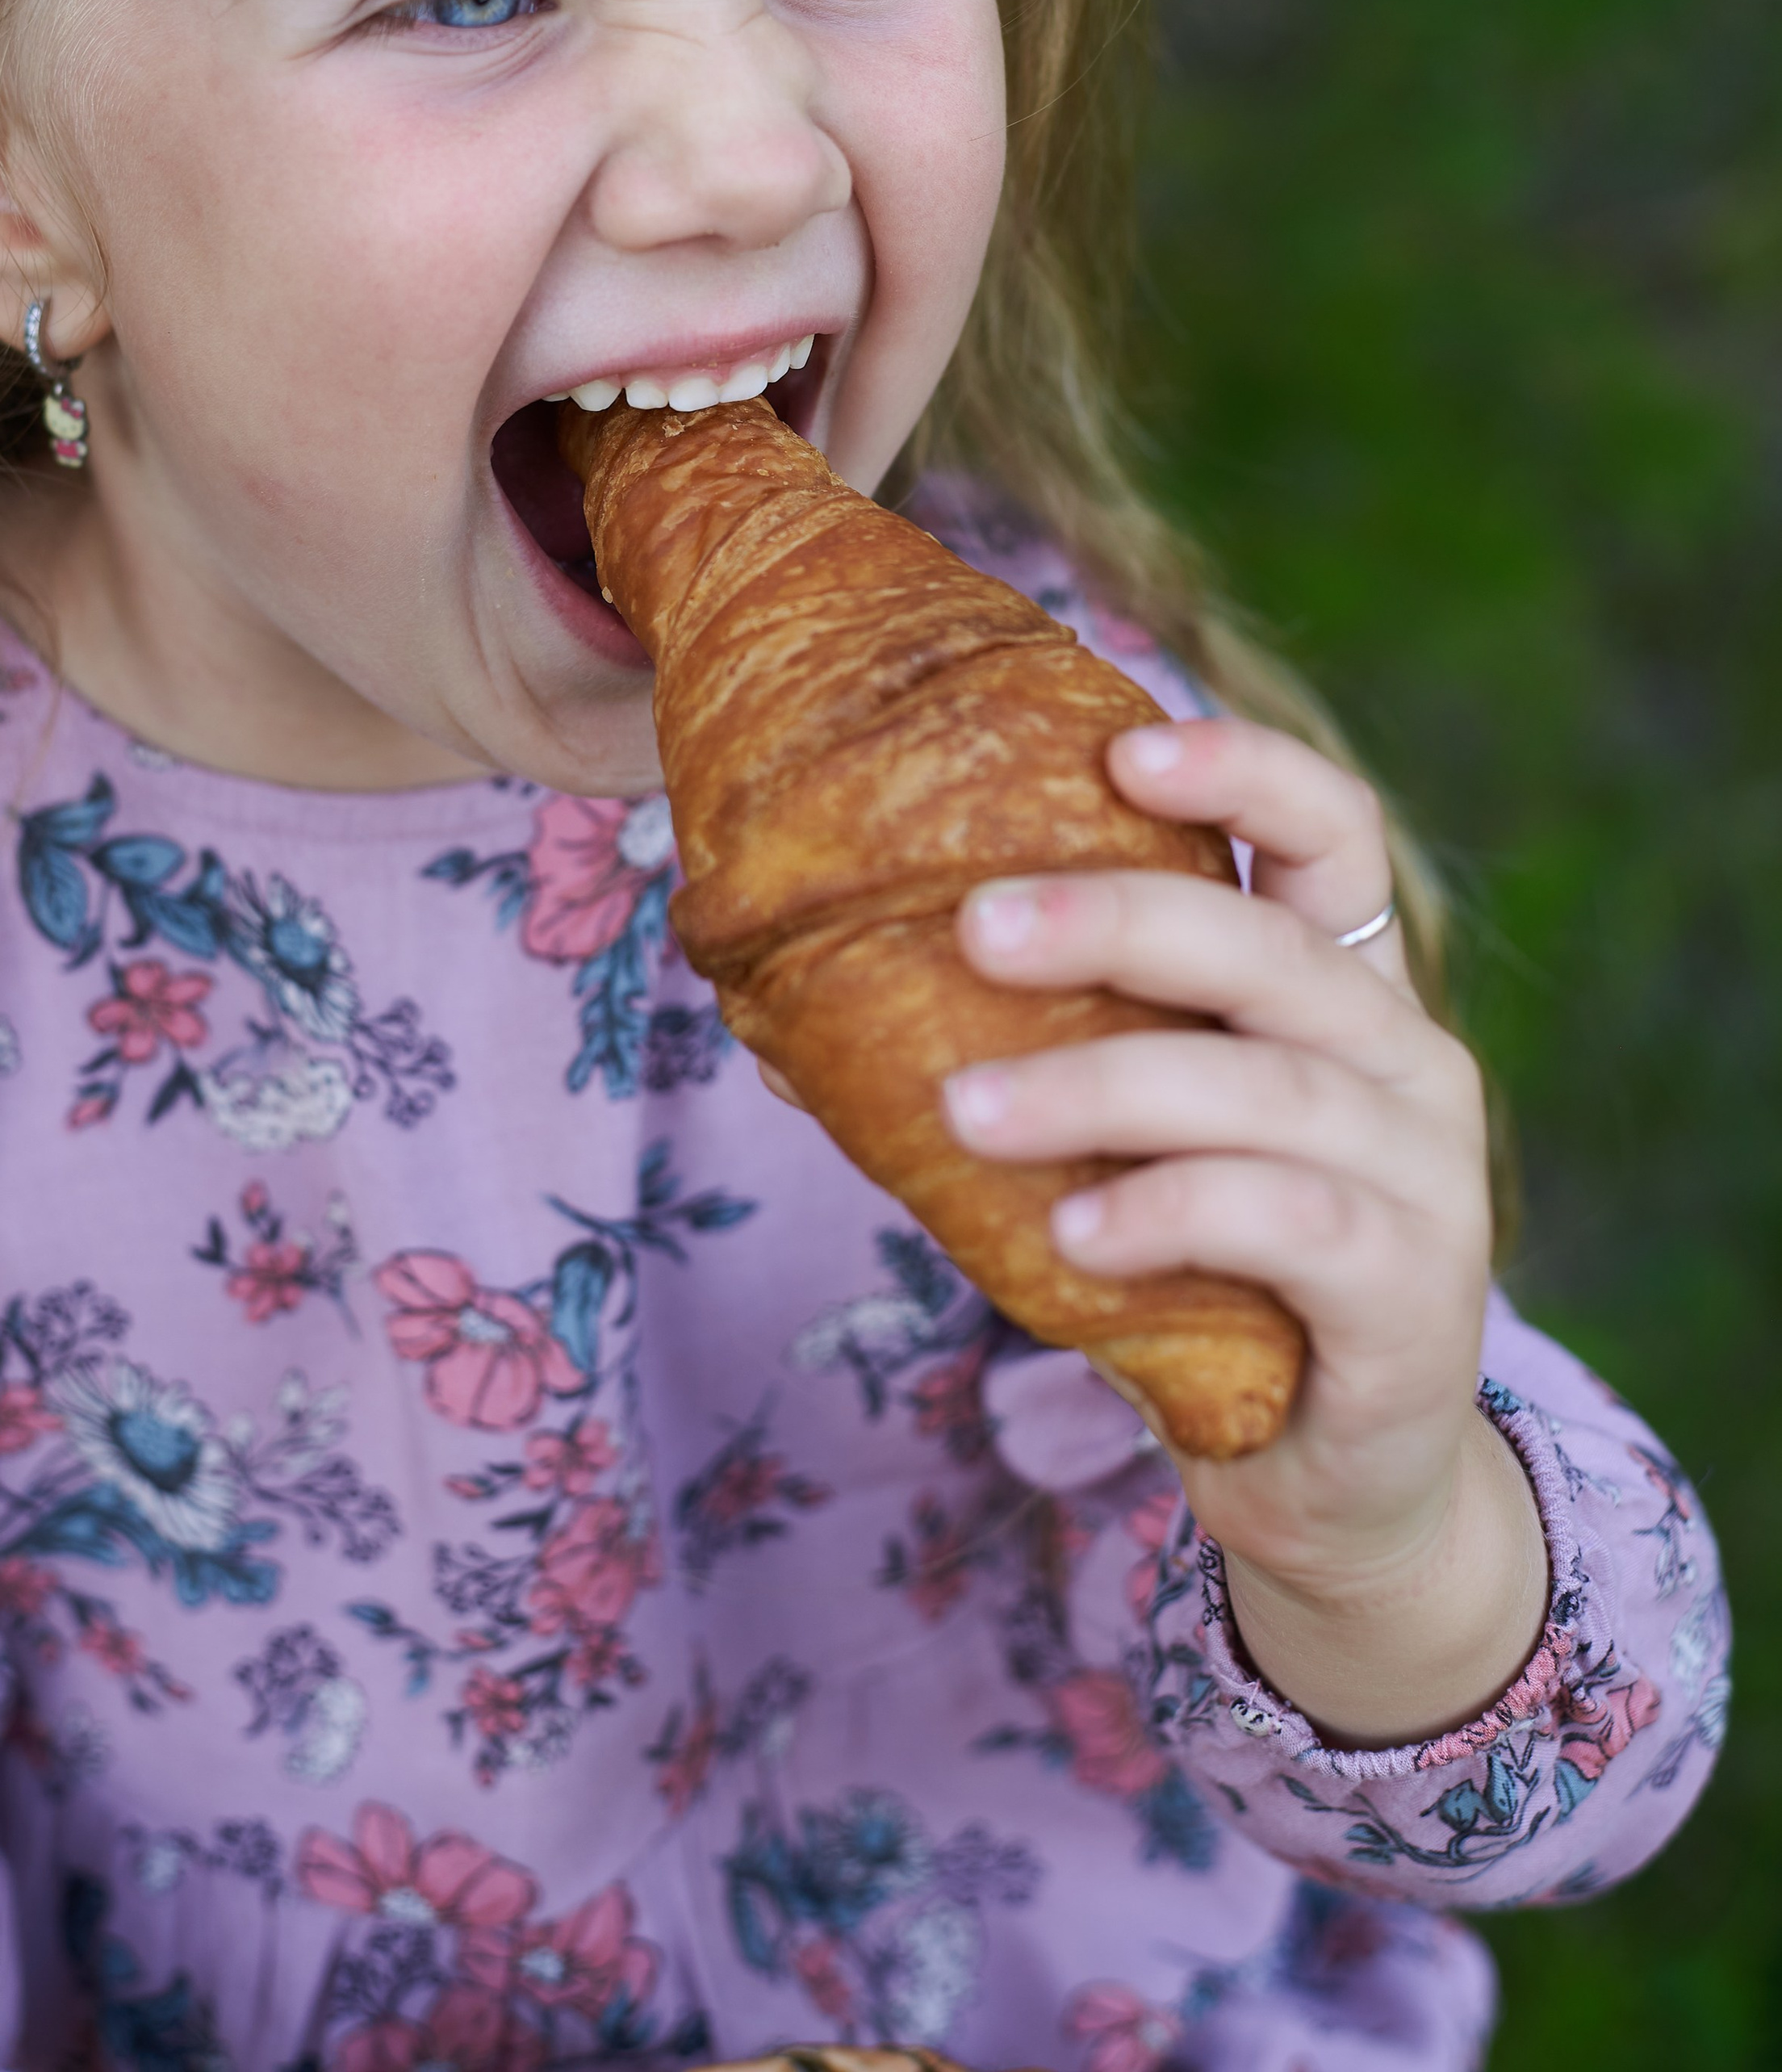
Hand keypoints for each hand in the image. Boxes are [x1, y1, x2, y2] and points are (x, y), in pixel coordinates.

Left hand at [944, 714, 1549, 1749]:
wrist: (1336, 1479)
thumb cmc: (1209, 1274)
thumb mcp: (1140, 1139)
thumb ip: (1047, 1054)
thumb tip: (803, 1009)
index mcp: (1347, 985)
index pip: (1331, 829)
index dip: (1242, 770)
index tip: (1120, 749)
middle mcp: (1405, 1057)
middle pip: (1270, 948)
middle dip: (1117, 921)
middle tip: (972, 929)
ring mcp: (1426, 1176)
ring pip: (1263, 1093)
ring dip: (1101, 1088)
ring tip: (967, 1112)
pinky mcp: (1412, 1294)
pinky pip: (1287, 1225)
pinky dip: (1169, 1213)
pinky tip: (1070, 1232)